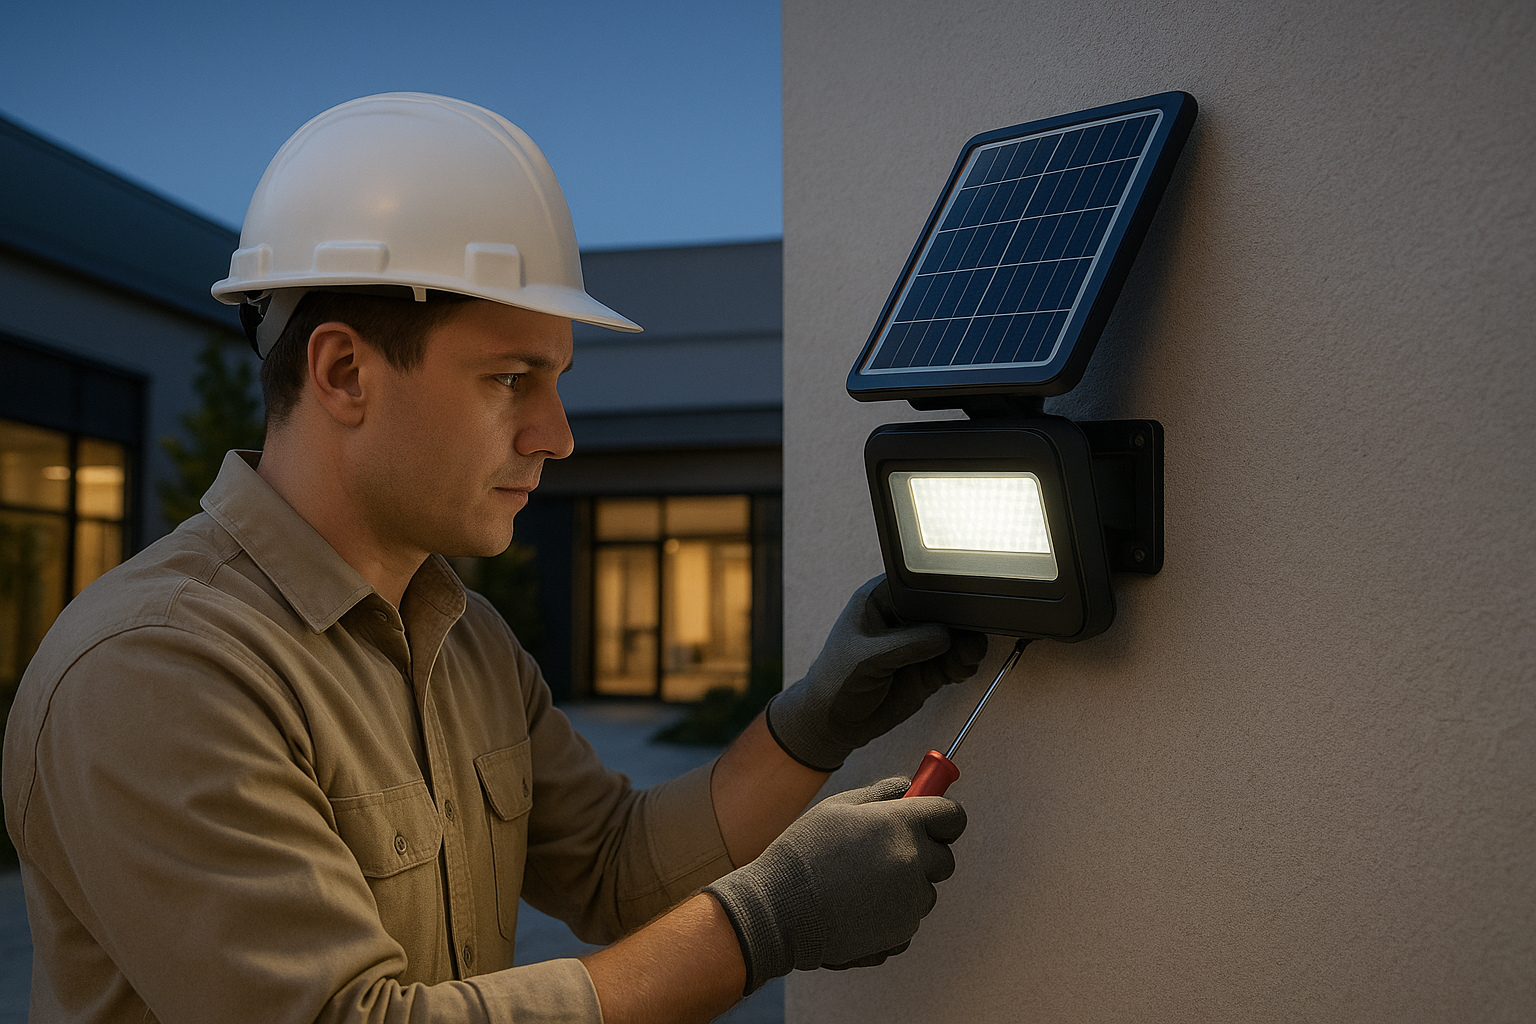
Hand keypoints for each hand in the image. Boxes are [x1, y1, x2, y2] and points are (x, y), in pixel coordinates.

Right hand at [703, 777, 966, 991]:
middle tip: (887, 853)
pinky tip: (857, 909)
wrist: (779, 911)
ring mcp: (910, 902)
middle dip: (924, 854)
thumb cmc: (804, 854)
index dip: (943, 817)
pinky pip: (910, 919)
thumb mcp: (838, 808)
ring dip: (906, 887)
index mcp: (900, 825)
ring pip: (925, 891)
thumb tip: (908, 787)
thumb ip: (881, 794)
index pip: (952, 816)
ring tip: (861, 885)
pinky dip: (892, 915)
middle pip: (945, 858)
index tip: (933, 820)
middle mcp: (912, 862)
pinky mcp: (902, 934)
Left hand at [767, 576, 987, 770]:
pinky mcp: (929, 667)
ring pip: (957, 636)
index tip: (957, 608)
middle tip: (967, 641)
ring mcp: (919, 643)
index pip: (920, 587)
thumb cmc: (835, 682)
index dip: (942, 594)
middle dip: (961, 624)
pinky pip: (957, 660)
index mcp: (882, 598)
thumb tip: (946, 636)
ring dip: (968, 647)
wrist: (835, 723)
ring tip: (963, 661)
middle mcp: (904, 616)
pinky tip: (958, 672)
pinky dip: (965, 665)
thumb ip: (907, 645)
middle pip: (945, 610)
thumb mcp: (867, 659)